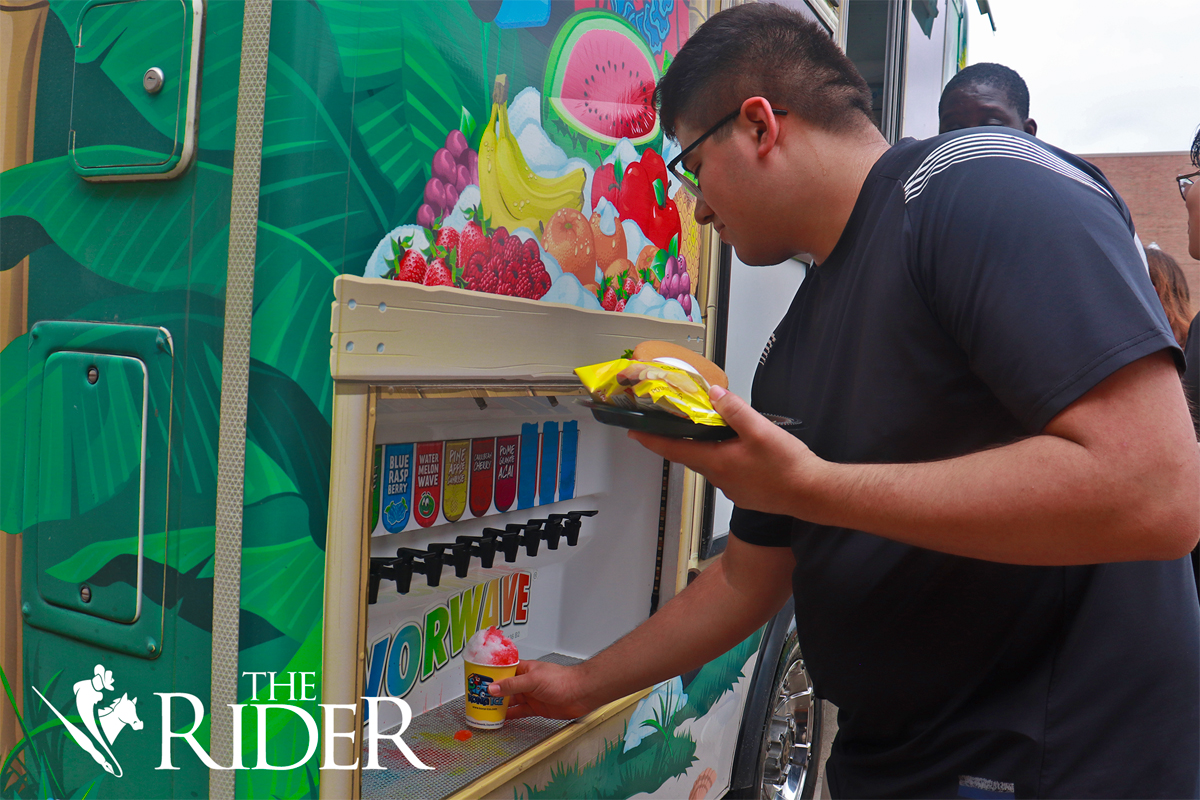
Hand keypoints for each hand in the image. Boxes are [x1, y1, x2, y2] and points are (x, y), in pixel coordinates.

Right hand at [487, 660, 594, 720]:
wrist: (581, 694)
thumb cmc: (561, 679)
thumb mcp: (533, 679)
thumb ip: (513, 685)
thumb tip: (493, 688)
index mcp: (524, 669)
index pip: (503, 670)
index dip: (491, 675)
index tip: (477, 680)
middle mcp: (526, 682)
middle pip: (504, 687)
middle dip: (492, 693)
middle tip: (476, 699)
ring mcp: (530, 696)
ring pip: (510, 701)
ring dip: (499, 705)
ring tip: (484, 710)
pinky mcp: (536, 708)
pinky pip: (519, 712)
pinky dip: (509, 716)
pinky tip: (500, 719)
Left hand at [629, 386, 826, 518]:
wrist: (812, 493)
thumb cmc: (787, 465)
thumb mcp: (760, 430)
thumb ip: (734, 409)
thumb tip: (713, 393)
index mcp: (716, 462)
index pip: (673, 449)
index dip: (651, 440)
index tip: (634, 432)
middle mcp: (718, 478)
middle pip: (689, 456)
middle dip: (677, 441)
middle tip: (668, 424)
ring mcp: (732, 487)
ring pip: (709, 464)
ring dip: (702, 449)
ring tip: (704, 432)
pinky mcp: (745, 492)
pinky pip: (725, 472)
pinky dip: (722, 458)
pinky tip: (736, 450)